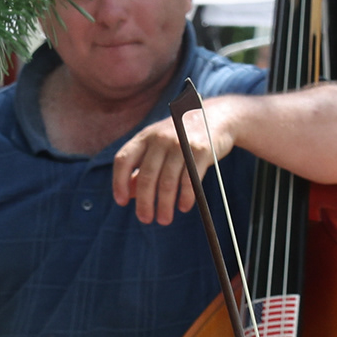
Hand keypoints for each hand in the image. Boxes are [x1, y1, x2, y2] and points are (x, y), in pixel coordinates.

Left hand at [108, 104, 230, 227]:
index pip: (123, 160)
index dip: (119, 182)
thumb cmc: (182, 138)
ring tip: (164, 219)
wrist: (217, 117)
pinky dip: (186, 197)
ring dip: (165, 205)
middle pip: (146, 176)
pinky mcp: (200, 150)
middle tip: (145, 219)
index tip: (121, 202)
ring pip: (167, 182)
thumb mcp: (158, 147)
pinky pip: (189, 180)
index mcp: (145, 137)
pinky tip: (183, 207)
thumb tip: (128, 194)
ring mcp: (180, 143)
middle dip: (144, 202)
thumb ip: (141, 168)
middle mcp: (160, 138)